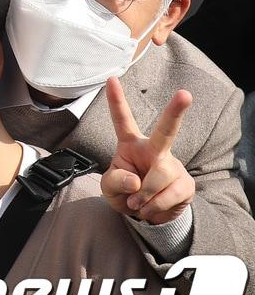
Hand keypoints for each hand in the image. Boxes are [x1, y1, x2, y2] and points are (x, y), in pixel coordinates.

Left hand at [101, 78, 194, 225]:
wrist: (144, 216)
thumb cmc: (124, 192)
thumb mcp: (109, 187)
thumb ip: (116, 181)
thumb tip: (136, 180)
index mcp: (131, 144)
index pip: (122, 120)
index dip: (116, 100)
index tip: (111, 78)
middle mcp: (154, 150)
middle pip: (166, 130)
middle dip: (176, 112)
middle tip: (185, 94)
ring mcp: (172, 165)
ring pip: (160, 175)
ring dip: (144, 196)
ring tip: (138, 203)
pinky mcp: (185, 184)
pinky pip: (169, 195)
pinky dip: (154, 207)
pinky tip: (151, 208)